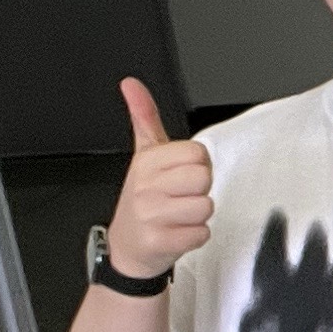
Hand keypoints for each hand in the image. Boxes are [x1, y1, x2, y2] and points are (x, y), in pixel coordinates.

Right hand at [104, 77, 214, 277]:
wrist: (127, 248)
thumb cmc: (143, 201)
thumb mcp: (143, 156)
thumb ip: (144, 118)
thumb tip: (131, 83)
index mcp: (147, 161)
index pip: (198, 153)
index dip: (197, 166)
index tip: (179, 176)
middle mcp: (146, 186)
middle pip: (204, 178)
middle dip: (198, 191)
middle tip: (179, 198)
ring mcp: (151, 214)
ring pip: (205, 206)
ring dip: (197, 216)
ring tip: (176, 217)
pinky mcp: (159, 241)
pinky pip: (201, 233)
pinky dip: (194, 237)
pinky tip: (176, 233)